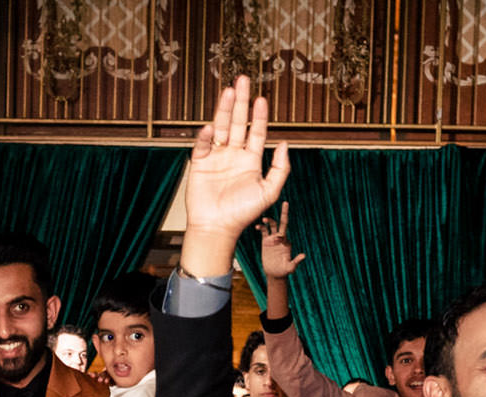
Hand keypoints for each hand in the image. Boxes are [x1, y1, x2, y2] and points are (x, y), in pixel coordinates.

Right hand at [181, 77, 291, 277]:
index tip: (262, 99)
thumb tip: (285, 143)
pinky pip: (203, 145)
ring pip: (221, 127)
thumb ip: (280, 168)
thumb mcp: (269, 191)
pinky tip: (211, 126)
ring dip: (224, 109)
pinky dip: (206, 135)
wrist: (217, 227)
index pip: (256, 132)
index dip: (259, 116)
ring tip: (229, 90)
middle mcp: (234, 155)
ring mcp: (217, 157)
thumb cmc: (243, 213)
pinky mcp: (200, 163)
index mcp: (250, 160)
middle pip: (238, 122)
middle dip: (240, 102)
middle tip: (243, 80)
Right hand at [257, 202, 306, 279]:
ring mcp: (272, 239)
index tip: (276, 240)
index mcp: (286, 242)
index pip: (284, 233)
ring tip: (263, 220)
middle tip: (285, 202)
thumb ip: (296, 261)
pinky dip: (260, 227)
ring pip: (272, 225)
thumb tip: (304, 256)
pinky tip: (257, 226)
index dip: (280, 235)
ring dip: (269, 220)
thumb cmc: (283, 271)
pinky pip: (263, 231)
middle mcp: (280, 238)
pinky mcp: (265, 241)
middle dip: (284, 213)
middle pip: (282, 222)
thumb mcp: (290, 268)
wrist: (274, 273)